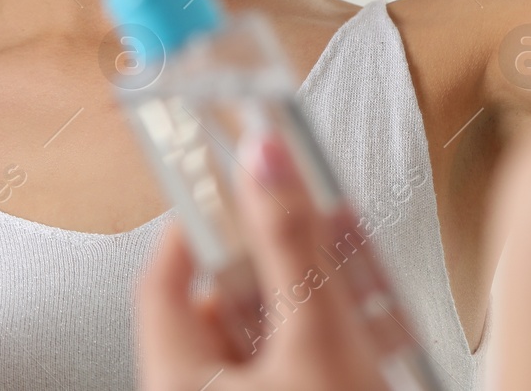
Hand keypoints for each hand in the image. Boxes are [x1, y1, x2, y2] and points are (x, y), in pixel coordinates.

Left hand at [136, 132, 387, 390]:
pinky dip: (321, 342)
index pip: (161, 281)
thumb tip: (264, 161)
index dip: (197, 225)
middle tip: (308, 224)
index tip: (231, 186)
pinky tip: (369, 325)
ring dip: (307, 296)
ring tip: (352, 268)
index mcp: (175, 381)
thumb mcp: (318, 336)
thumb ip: (291, 245)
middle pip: (221, 305)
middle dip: (273, 259)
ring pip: (263, 337)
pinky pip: (290, 369)